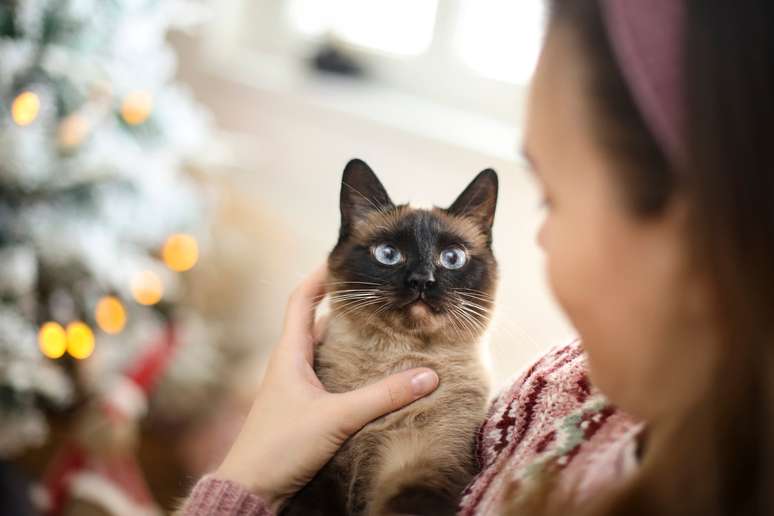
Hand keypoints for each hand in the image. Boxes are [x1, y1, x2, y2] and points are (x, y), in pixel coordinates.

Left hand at [214, 263, 439, 512]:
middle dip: (347, 306)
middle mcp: (291, 363)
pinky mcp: (305, 406)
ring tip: (384, 326)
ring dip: (351, 338)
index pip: (301, 300)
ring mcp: (297, 385)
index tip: (343, 259)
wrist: (252, 488)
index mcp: (289, 353)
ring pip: (327, 349)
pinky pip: (331, 374)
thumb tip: (427, 376)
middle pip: (319, 321)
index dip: (320, 276)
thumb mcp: (336, 418)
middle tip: (379, 294)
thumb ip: (381, 397)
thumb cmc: (280, 447)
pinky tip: (373, 372)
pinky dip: (351, 366)